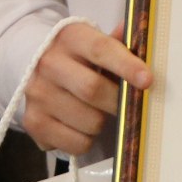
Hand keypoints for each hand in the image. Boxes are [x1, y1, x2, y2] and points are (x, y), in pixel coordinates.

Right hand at [20, 21, 151, 156]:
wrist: (33, 64)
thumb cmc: (77, 57)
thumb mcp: (95, 42)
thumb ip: (118, 44)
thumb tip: (142, 37)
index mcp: (70, 37)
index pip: (101, 49)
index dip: (126, 65)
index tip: (148, 80)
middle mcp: (48, 63)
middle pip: (93, 90)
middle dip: (118, 102)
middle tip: (127, 105)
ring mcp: (38, 94)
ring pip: (90, 121)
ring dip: (103, 122)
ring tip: (97, 111)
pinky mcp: (34, 122)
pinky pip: (78, 143)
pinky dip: (88, 139)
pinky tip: (81, 125)